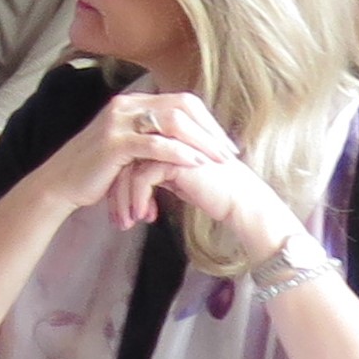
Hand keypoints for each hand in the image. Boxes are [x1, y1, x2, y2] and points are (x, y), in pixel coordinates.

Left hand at [96, 90, 301, 249]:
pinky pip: (142, 178)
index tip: (116, 208)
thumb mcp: (177, 179)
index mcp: (165, 136)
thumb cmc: (212, 192)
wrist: (242, 202)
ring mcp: (169, 143)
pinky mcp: (174, 158)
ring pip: (128, 168)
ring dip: (124, 199)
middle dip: (116, 192)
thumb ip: (155, 170)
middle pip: (123, 159)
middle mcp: (164, 135)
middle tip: (116, 218)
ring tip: (126, 223)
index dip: (118, 181)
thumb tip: (128, 178)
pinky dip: (138, 199)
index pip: (127, 154)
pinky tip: (143, 217)